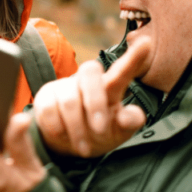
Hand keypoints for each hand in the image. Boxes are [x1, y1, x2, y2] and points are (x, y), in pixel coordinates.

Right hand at [33, 38, 150, 157]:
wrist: (66, 145)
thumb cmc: (98, 133)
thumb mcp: (118, 132)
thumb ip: (129, 123)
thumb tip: (131, 116)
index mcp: (110, 88)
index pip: (122, 71)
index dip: (133, 59)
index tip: (146, 43)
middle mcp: (87, 81)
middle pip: (90, 71)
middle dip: (95, 102)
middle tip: (100, 129)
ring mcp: (64, 87)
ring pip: (70, 99)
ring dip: (77, 128)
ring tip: (84, 148)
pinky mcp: (45, 97)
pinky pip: (49, 109)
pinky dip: (58, 127)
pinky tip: (63, 136)